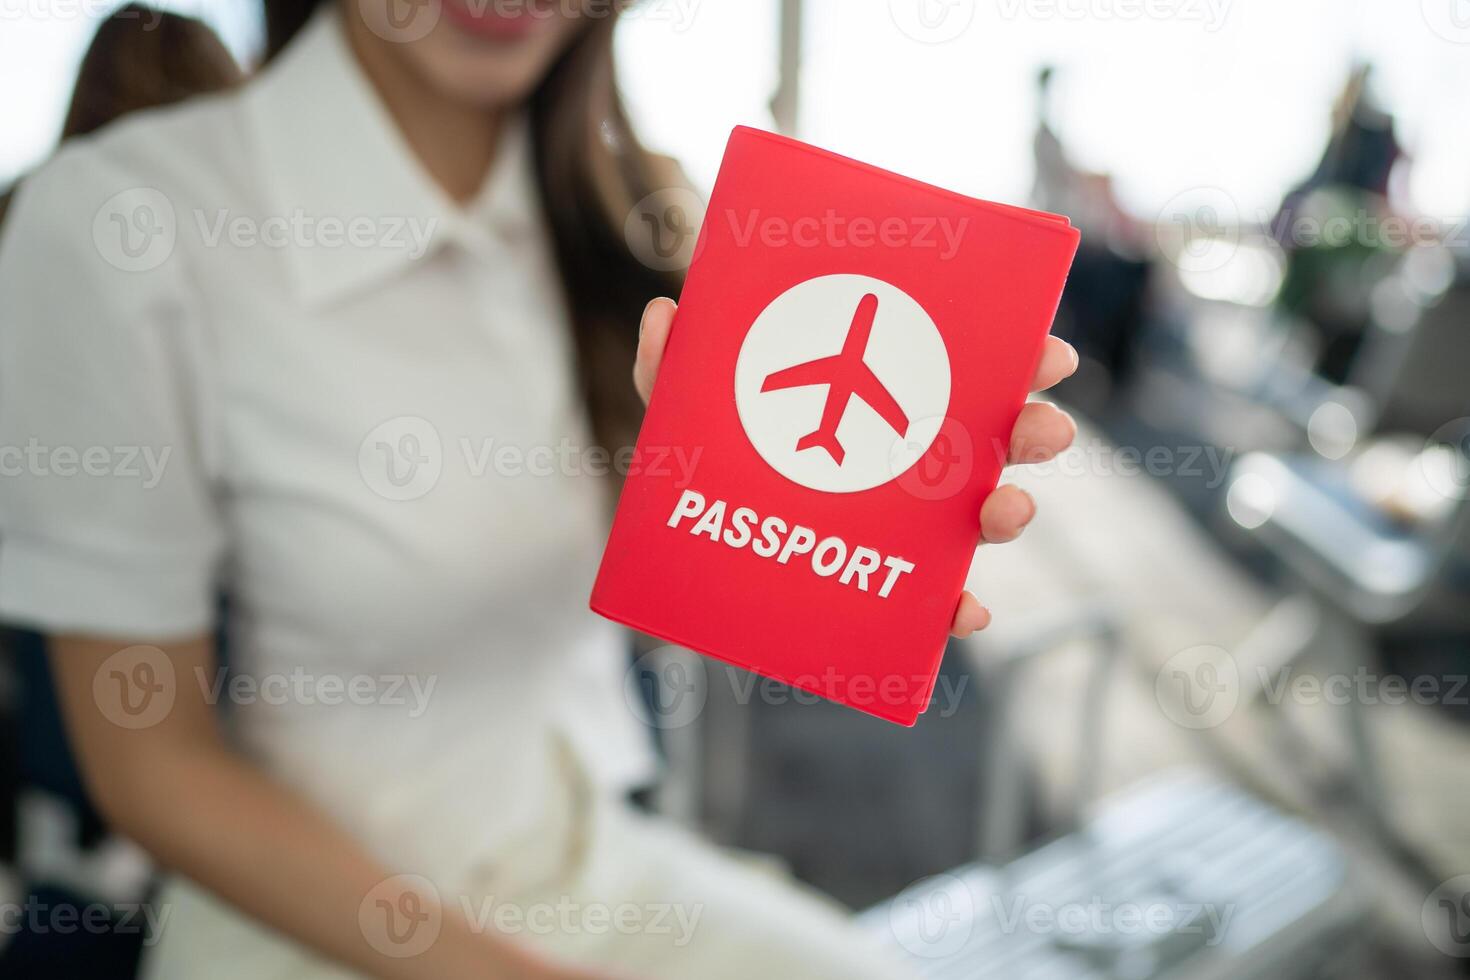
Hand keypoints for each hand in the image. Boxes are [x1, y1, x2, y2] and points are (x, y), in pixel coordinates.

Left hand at [633, 297, 1079, 637]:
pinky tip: (964, 612)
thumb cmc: (700, 463)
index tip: (1048, 350)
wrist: (676, 557)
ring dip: (1010, 514)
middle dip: (1032, 432)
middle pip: (991, 443)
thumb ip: (672, 367)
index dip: (1017, 357)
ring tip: (1006, 510)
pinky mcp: (883, 588)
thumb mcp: (681, 410)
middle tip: (1046, 428)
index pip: (962, 369)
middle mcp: (904, 462)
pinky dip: (956, 612)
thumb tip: (664, 312)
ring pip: (977, 521)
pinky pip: (933, 607)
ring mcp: (901, 527)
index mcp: (881, 400)